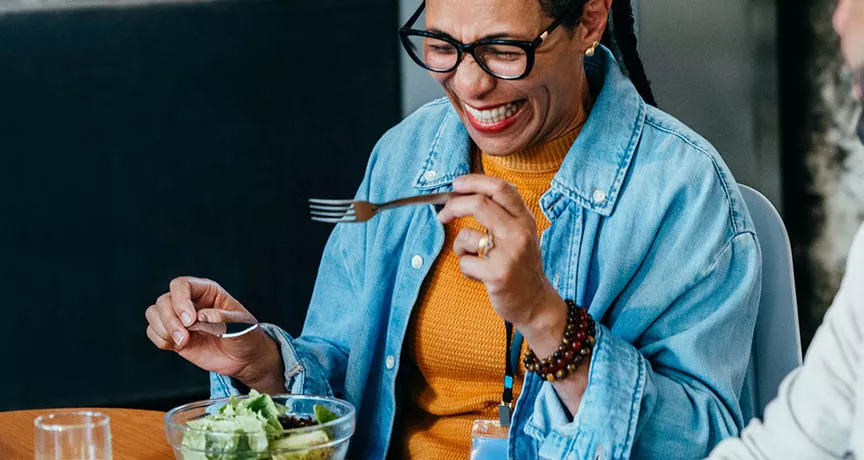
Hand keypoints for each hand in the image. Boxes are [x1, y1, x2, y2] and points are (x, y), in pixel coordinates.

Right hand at [145, 276, 283, 389]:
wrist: (243, 358)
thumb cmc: (245, 335)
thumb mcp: (241, 325)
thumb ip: (223, 319)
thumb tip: (201, 315)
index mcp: (207, 291)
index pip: (181, 285)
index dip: (180, 300)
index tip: (190, 320)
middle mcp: (190, 301)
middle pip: (163, 300)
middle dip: (170, 320)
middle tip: (185, 338)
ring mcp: (179, 318)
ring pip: (154, 313)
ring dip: (163, 329)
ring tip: (183, 342)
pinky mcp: (173, 334)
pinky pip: (152, 331)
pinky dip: (160, 340)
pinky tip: (179, 346)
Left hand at [436, 174, 563, 332]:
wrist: (536, 303)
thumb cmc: (521, 267)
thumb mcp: (521, 235)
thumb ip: (502, 215)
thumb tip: (466, 194)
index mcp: (525, 219)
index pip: (500, 188)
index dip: (474, 181)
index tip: (456, 184)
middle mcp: (519, 233)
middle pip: (479, 203)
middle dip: (453, 206)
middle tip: (443, 215)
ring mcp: (509, 254)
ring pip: (466, 235)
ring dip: (459, 246)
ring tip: (471, 257)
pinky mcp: (497, 274)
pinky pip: (465, 262)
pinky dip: (466, 268)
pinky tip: (479, 275)